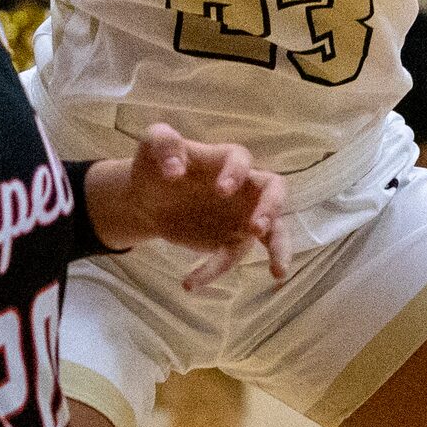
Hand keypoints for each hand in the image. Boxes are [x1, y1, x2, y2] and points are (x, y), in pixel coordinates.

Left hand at [92, 125, 290, 290]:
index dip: (236, 173)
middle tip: (257, 228)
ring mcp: (242, 214)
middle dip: (271, 208)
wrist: (148, 200)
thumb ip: (163, 143)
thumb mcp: (152, 144)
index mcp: (225, 158)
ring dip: (279, 249)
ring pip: (274, 230)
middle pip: (275, 189)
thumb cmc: (157, 167)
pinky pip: (233, 257)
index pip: (242, 159)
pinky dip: (215, 270)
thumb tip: (174, 170)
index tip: (221, 191)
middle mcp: (243, 185)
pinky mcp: (232, 240)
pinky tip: (190, 283)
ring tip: (277, 273)